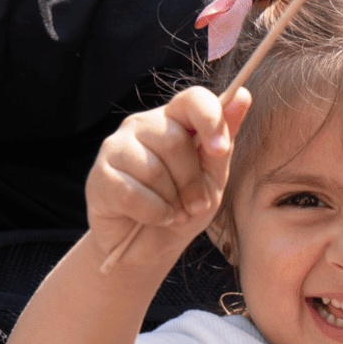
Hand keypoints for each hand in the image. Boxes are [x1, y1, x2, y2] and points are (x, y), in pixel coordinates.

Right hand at [85, 85, 250, 267]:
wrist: (151, 247)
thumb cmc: (183, 206)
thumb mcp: (213, 178)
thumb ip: (223, 142)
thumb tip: (242, 96)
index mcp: (175, 120)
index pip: (193, 99)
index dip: (210, 121)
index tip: (220, 152)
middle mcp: (142, 125)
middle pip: (175, 141)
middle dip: (192, 181)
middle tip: (195, 204)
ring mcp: (116, 147)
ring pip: (154, 169)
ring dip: (173, 201)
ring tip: (174, 212)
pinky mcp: (99, 176)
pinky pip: (132, 194)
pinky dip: (153, 213)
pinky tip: (155, 217)